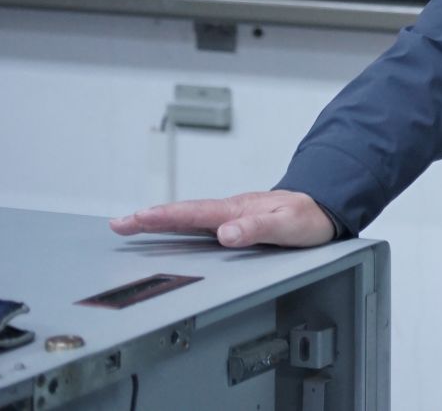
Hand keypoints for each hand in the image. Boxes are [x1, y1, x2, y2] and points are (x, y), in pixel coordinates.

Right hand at [109, 190, 334, 248]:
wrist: (324, 209)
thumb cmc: (308, 217)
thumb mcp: (286, 226)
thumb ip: (257, 229)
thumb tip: (225, 233)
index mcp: (236, 209)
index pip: (193, 213)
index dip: (164, 217)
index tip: (136, 219)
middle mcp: (229, 209)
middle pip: (182, 213)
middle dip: (148, 218)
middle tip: (117, 224)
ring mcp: (230, 215)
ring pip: (188, 217)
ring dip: (158, 221)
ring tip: (130, 226)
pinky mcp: (235, 222)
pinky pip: (199, 223)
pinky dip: (177, 226)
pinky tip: (167, 232)